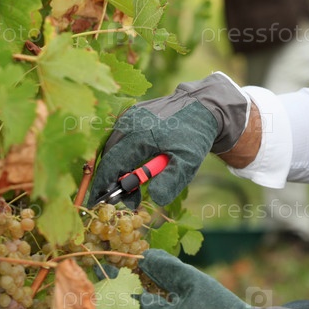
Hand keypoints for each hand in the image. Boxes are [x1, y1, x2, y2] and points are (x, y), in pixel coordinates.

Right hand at [88, 73, 248, 207]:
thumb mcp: (188, 162)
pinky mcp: (132, 112)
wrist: (202, 107)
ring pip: (113, 146)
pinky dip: (125, 151)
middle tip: (131, 194)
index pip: (111, 165)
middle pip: (109, 156)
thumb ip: (171, 182)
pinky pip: (120, 135)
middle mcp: (128, 122)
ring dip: (120, 164)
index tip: (107, 201)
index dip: (105, 185)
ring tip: (138, 178)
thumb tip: (154, 199)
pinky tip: (141, 159)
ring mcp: (129, 115)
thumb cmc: (195, 136)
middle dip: (114, 177)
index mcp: (139, 135)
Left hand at [135, 249, 304, 308]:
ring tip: (174, 288)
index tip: (144, 265)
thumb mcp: (193, 282)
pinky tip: (186, 305)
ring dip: (161, 304)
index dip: (138, 279)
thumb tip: (148, 256)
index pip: (135, 299)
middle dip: (150, 291)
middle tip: (158, 274)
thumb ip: (168, 268)